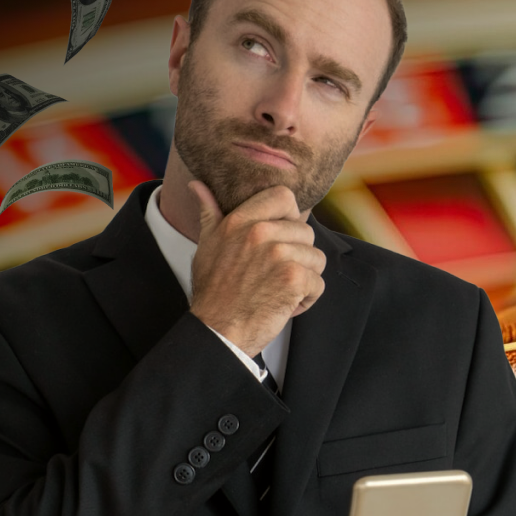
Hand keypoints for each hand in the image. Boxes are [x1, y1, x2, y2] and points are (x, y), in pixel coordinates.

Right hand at [188, 180, 325, 357]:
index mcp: (240, 221)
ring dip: (303, 279)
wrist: (217, 329)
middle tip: (275, 275)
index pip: (284, 197)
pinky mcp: (293, 279)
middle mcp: (260, 233)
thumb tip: (197, 185)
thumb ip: (209, 213)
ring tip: (279, 290)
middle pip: (305, 232)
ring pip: (315, 258)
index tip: (282, 237)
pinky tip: (285, 305)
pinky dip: (306, 299)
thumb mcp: (207, 246)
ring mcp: (279, 255)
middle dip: (297, 256)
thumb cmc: (212, 291)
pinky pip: (317, 283)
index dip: (290, 216)